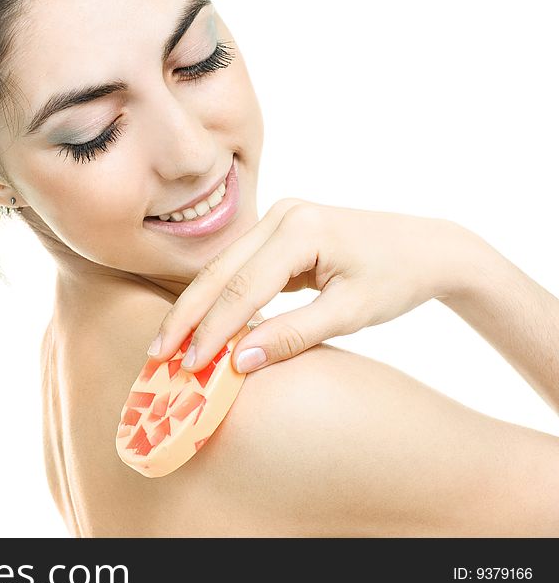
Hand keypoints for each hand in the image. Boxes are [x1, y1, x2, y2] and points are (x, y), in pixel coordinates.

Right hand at [147, 198, 480, 373]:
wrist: (427, 248)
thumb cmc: (396, 279)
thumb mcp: (349, 313)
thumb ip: (293, 335)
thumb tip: (238, 362)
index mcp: (302, 229)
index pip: (244, 287)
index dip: (213, 330)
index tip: (189, 367)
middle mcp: (283, 214)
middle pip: (220, 272)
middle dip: (187, 316)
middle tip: (156, 356)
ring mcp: (278, 218)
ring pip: (223, 269)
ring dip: (197, 308)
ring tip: (168, 345)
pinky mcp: (278, 232)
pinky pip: (239, 267)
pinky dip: (219, 298)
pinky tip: (200, 326)